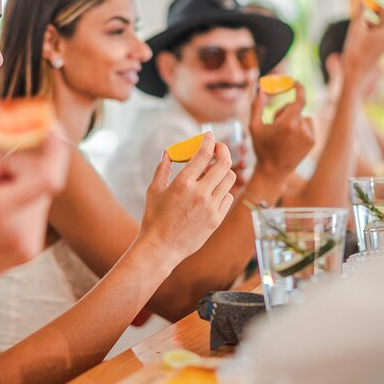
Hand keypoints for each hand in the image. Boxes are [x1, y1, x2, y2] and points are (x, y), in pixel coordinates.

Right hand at [0, 118, 70, 301]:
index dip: (56, 151)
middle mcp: (21, 232)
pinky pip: (37, 212)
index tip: (52, 129)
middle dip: (17, 168)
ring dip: (18, 185)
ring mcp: (29, 245)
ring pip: (40, 195)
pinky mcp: (30, 252)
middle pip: (40, 180)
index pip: (48, 178)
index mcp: (1, 213)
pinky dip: (21, 202)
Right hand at [140, 133, 235, 264]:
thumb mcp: (154, 191)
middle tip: (218, 148)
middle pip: (223, 163)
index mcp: (183, 183)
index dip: (209, 141)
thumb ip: (162, 168)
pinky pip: (228, 197)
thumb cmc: (154, 219)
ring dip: (224, 170)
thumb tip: (168, 152)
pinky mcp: (217, 219)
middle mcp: (200, 194)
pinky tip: (213, 191)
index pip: (203, 154)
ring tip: (214, 171)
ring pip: (230, 179)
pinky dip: (223, 190)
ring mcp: (211, 207)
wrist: (161, 248)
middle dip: (223, 151)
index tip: (209, 135)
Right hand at [250, 82, 314, 180]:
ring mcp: (309, 136)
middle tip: (274, 121)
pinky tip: (291, 139)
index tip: (295, 82)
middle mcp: (301, 128)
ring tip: (283, 134)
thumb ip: (257, 104)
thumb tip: (258, 86)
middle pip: (296, 108)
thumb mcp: (254, 126)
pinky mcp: (312, 141)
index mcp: (287, 123)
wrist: (273, 171)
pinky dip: (300, 127)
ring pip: (303, 117)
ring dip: (294, 119)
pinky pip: (308, 125)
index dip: (298, 88)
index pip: (299, 99)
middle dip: (285, 110)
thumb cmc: (261, 148)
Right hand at [342, 4, 383, 87]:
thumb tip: (362, 0)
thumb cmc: (355, 52)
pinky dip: (372, 31)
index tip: (376, 6)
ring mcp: (383, 46)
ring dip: (375, 22)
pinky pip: (379, 37)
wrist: (354, 73)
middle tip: (372, 9)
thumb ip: (360, 14)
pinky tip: (360, 32)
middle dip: (383, 14)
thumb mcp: (355, 30)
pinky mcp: (378, 51)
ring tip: (361, 22)